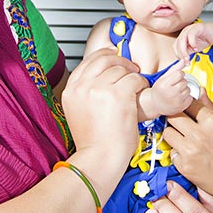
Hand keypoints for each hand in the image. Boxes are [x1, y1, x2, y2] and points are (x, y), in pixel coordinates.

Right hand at [62, 48, 145, 162]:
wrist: (99, 158)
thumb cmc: (94, 141)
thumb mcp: (79, 112)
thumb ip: (86, 92)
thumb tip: (101, 75)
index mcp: (71, 90)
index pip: (88, 61)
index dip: (103, 55)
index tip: (113, 55)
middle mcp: (82, 87)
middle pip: (104, 59)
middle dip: (120, 61)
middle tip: (131, 68)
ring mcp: (99, 89)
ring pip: (121, 69)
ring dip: (132, 76)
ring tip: (136, 87)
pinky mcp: (118, 94)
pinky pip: (134, 79)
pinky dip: (141, 84)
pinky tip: (140, 94)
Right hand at [150, 65, 192, 115]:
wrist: (155, 105)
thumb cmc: (159, 90)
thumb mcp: (163, 77)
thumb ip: (175, 68)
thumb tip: (184, 60)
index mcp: (165, 84)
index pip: (180, 74)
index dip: (179, 74)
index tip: (175, 78)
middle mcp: (171, 93)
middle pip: (185, 82)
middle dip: (181, 82)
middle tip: (174, 86)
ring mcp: (176, 101)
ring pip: (188, 89)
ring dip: (184, 90)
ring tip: (176, 92)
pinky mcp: (181, 107)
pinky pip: (190, 98)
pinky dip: (186, 97)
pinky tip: (179, 98)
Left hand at [162, 93, 212, 207]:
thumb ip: (209, 108)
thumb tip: (200, 92)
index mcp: (212, 121)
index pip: (188, 103)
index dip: (186, 104)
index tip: (185, 106)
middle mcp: (199, 134)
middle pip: (172, 116)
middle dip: (175, 117)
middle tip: (179, 121)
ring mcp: (189, 151)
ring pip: (168, 133)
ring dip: (173, 134)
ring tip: (184, 138)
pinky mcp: (184, 166)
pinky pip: (171, 152)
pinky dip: (177, 152)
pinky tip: (188, 154)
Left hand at [173, 23, 212, 60]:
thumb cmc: (205, 40)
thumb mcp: (194, 49)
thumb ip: (188, 53)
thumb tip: (182, 61)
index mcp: (182, 36)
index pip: (175, 46)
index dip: (178, 55)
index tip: (183, 62)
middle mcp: (185, 31)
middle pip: (178, 43)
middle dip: (181, 54)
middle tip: (186, 61)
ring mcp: (190, 28)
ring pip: (182, 40)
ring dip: (184, 50)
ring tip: (189, 57)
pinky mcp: (197, 27)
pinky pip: (191, 35)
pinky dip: (192, 43)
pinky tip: (196, 49)